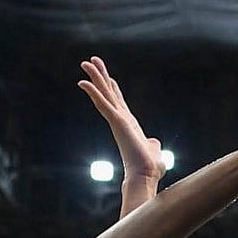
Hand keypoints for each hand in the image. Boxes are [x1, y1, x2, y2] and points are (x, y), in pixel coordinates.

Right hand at [78, 56, 165, 181]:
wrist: (145, 177)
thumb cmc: (150, 169)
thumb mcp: (154, 150)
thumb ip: (152, 144)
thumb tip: (154, 143)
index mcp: (128, 125)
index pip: (118, 102)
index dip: (112, 87)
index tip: (107, 76)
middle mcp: (121, 121)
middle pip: (108, 93)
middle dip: (100, 76)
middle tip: (90, 61)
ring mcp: (117, 121)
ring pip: (103, 95)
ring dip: (94, 78)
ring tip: (85, 63)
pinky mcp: (117, 122)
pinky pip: (102, 104)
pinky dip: (93, 92)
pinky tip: (83, 82)